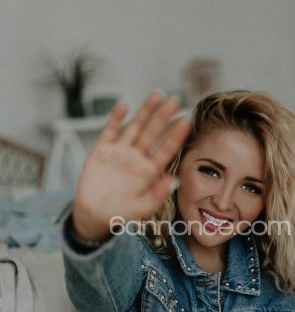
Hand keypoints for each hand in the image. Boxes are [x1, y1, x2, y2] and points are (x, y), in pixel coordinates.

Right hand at [72, 92, 190, 240]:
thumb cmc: (119, 214)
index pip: (166, 150)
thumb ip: (157, 195)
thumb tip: (174, 180)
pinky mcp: (102, 150)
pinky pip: (110, 131)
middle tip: (175, 99)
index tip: (186, 121)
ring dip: (145, 111)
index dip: (175, 136)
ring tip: (156, 95)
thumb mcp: (140, 208)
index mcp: (149, 172)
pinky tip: (124, 105)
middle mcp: (137, 158)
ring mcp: (120, 152)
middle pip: (153, 133)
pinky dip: (115, 118)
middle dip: (163, 117)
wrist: (92, 216)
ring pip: (135, 127)